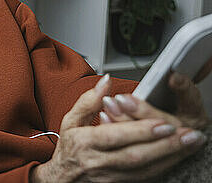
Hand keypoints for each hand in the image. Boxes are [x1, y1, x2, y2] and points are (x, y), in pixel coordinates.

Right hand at [30, 74, 206, 182]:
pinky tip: (177, 156)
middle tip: (187, 134)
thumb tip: (106, 81)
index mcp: (84, 142)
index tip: (162, 122)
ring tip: (190, 144)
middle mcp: (98, 162)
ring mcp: (110, 177)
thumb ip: (88, 100)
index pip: (114, 136)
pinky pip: (146, 178)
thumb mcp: (70, 120)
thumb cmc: (69, 147)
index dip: (140, 131)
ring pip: (145, 170)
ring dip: (170, 157)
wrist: (63, 179)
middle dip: (165, 145)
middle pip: (135, 156)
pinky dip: (164, 167)